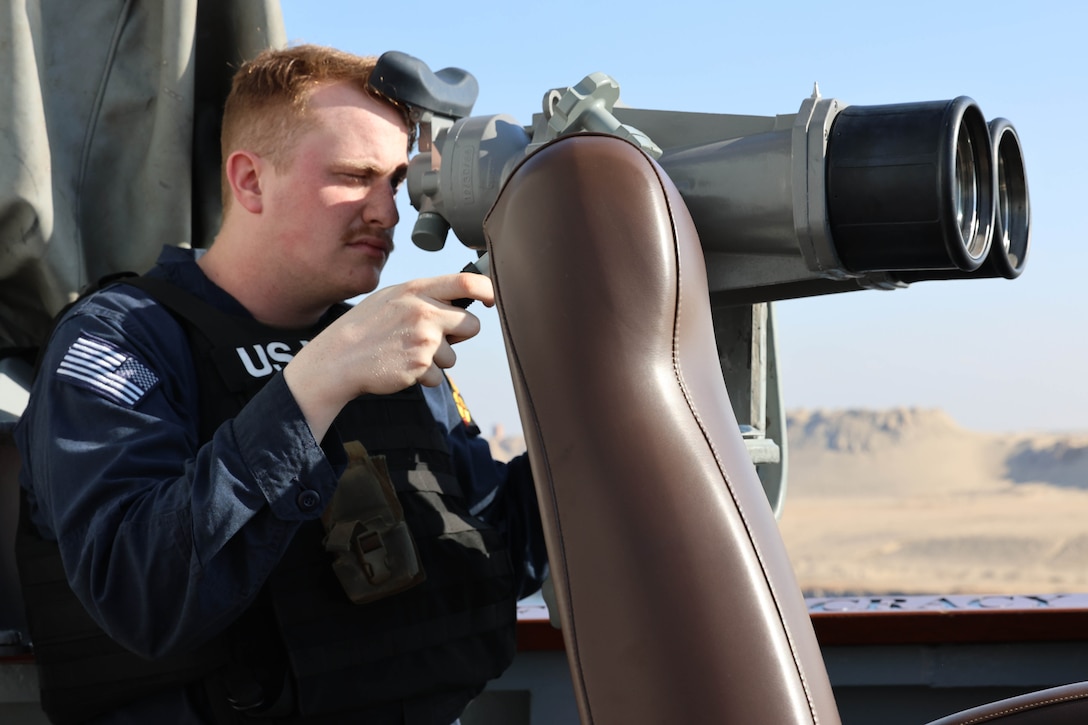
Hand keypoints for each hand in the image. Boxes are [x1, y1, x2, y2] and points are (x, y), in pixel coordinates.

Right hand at [284, 273, 493, 439]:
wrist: (337, 359)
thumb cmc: (366, 328)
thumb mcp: (391, 298)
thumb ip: (423, 296)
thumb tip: (459, 299)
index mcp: (416, 290)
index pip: (466, 283)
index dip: (488, 289)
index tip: (492, 298)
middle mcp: (424, 311)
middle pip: (473, 325)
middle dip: (462, 335)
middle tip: (438, 338)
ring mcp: (424, 339)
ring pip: (454, 355)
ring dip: (436, 359)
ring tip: (405, 352)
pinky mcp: (421, 366)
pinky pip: (439, 376)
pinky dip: (424, 377)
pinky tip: (401, 366)